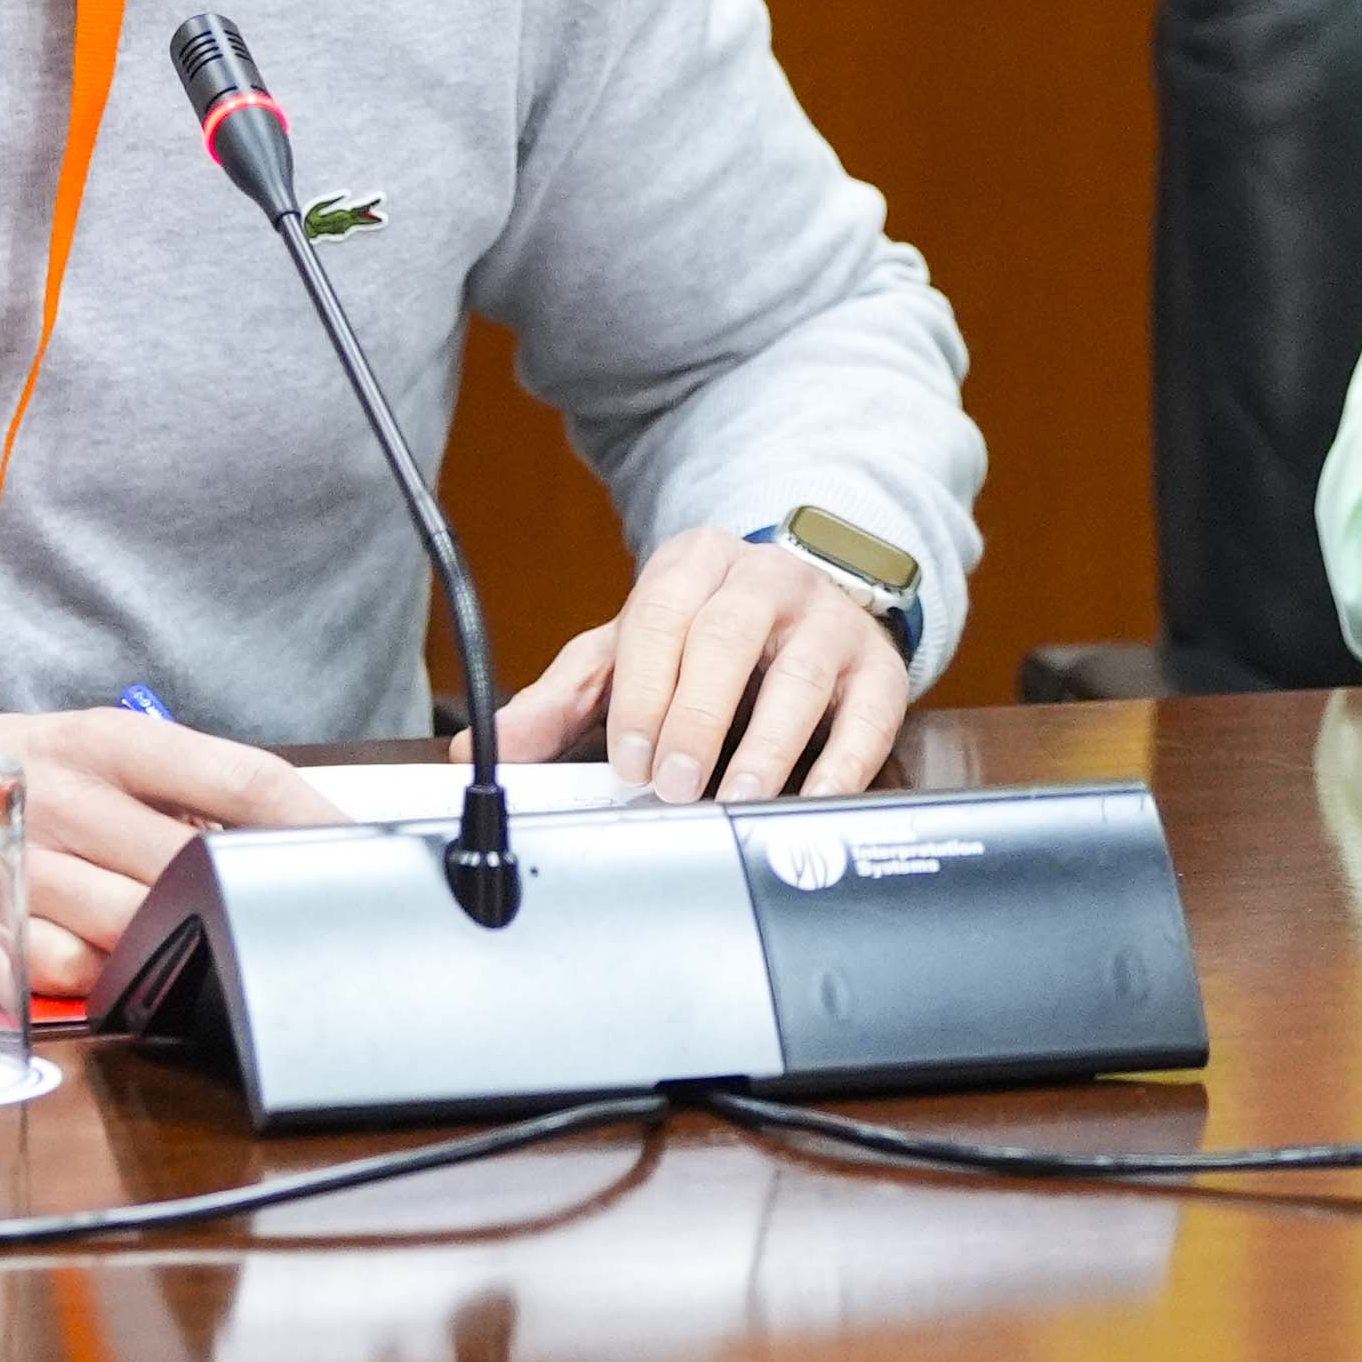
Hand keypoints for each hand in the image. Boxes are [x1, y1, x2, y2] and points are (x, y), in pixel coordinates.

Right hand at [0, 706, 345, 999]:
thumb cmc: (33, 775)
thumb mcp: (106, 753)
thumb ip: (188, 793)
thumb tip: (292, 841)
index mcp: (113, 741)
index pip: (242, 778)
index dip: (313, 821)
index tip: (361, 855)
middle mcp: (66, 793)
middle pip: (194, 865)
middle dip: (244, 900)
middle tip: (287, 925)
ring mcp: (18, 860)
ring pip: (134, 925)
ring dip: (176, 943)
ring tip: (197, 943)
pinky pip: (66, 969)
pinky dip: (101, 974)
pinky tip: (110, 963)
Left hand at [492, 525, 911, 801]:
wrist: (801, 600)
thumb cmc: (703, 633)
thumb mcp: (630, 649)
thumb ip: (560, 699)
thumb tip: (483, 750)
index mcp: (695, 563)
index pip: (661, 614)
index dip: (642, 688)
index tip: (626, 756)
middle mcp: (767, 579)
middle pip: (729, 637)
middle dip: (697, 716)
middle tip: (671, 783)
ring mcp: (829, 619)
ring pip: (801, 674)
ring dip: (767, 743)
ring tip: (735, 796)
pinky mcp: (878, 665)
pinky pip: (869, 712)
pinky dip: (844, 761)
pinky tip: (813, 798)